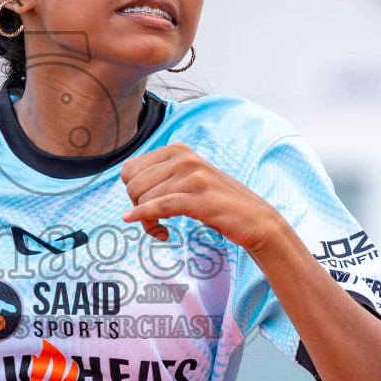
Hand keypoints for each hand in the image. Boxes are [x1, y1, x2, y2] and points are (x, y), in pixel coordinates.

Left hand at [120, 143, 286, 252]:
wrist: (255, 218)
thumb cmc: (216, 201)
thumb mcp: (187, 178)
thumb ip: (161, 173)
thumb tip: (125, 175)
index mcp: (177, 149)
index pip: (129, 169)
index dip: (132, 192)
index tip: (145, 206)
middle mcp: (184, 158)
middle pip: (134, 185)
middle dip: (137, 207)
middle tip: (154, 223)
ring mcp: (193, 176)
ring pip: (146, 199)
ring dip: (148, 222)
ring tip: (162, 230)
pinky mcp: (200, 198)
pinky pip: (160, 208)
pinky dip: (147, 219)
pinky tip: (157, 231)